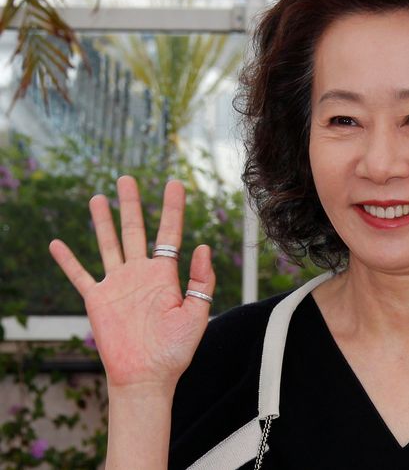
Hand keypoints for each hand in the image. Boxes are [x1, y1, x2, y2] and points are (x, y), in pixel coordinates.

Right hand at [49, 176, 215, 391]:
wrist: (147, 377)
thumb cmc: (175, 350)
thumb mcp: (197, 314)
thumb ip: (201, 281)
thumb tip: (203, 246)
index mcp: (165, 275)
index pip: (170, 233)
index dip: (172, 207)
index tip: (175, 183)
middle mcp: (140, 274)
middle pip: (135, 230)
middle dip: (132, 204)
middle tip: (128, 178)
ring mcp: (117, 285)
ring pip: (108, 244)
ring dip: (102, 221)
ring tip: (99, 197)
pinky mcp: (97, 300)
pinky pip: (80, 275)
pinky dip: (68, 260)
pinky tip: (58, 243)